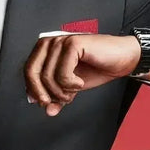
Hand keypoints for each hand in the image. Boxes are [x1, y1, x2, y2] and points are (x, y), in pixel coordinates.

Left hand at [24, 34, 140, 116]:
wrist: (122, 59)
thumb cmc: (97, 67)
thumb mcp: (71, 86)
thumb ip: (57, 95)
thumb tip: (46, 108)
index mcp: (46, 50)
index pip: (28, 70)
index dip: (33, 90)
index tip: (44, 103)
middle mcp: (50, 42)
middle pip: (32, 72)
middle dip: (43, 92)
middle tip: (57, 101)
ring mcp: (61, 41)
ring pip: (48, 76)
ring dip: (62, 91)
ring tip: (74, 89)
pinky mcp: (73, 44)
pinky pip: (62, 73)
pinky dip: (72, 84)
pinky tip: (80, 82)